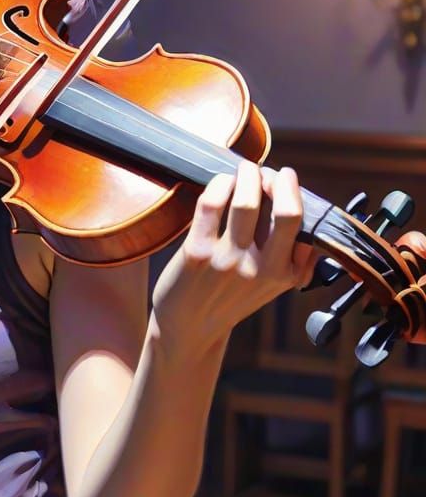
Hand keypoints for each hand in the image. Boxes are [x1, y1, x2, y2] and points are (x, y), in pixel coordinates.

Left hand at [150, 160, 317, 354]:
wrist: (191, 328)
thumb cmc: (231, 297)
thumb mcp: (273, 285)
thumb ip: (294, 256)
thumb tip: (306, 212)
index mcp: (286, 274)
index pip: (303, 223)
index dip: (293, 190)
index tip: (285, 177)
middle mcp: (261, 268)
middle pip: (286, 212)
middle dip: (278, 180)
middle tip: (266, 170)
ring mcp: (228, 260)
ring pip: (246, 202)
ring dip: (247, 174)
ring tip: (244, 168)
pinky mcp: (197, 252)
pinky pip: (211, 205)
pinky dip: (219, 184)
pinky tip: (221, 183)